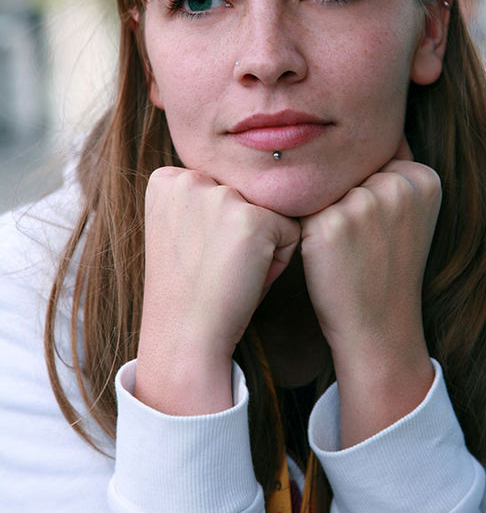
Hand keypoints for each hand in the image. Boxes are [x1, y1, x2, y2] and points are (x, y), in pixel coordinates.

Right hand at [135, 167, 300, 414]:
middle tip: (215, 268)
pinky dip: (279, 261)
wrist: (183, 336)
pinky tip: (247, 280)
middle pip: (248, 197)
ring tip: (231, 274)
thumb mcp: (183, 230)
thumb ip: (202, 199)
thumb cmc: (188, 291)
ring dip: (262, 245)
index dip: (219, 226)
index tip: (196, 254)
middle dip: (243, 232)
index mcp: (167, 179)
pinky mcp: (252, 219)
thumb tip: (241, 176)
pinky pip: (291, 232)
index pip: (223, 187)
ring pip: (271, 213)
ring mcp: (221, 197)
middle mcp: (190, 179)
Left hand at [300, 141, 439, 443]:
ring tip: (338, 248)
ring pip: (321, 186)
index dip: (362, 190)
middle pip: (345, 169)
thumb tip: (352, 133)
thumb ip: (390, 173)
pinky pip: (300, 207)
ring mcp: (365, 201)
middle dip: (341, 198)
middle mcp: (399, 184)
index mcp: (424, 178)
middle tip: (354, 241)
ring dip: (319, 210)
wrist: (379, 328)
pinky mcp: (331, 222)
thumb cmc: (386, 268)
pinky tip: (319, 253)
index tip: (370, 225)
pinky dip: (302, 227)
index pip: (374, 156)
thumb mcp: (407, 216)